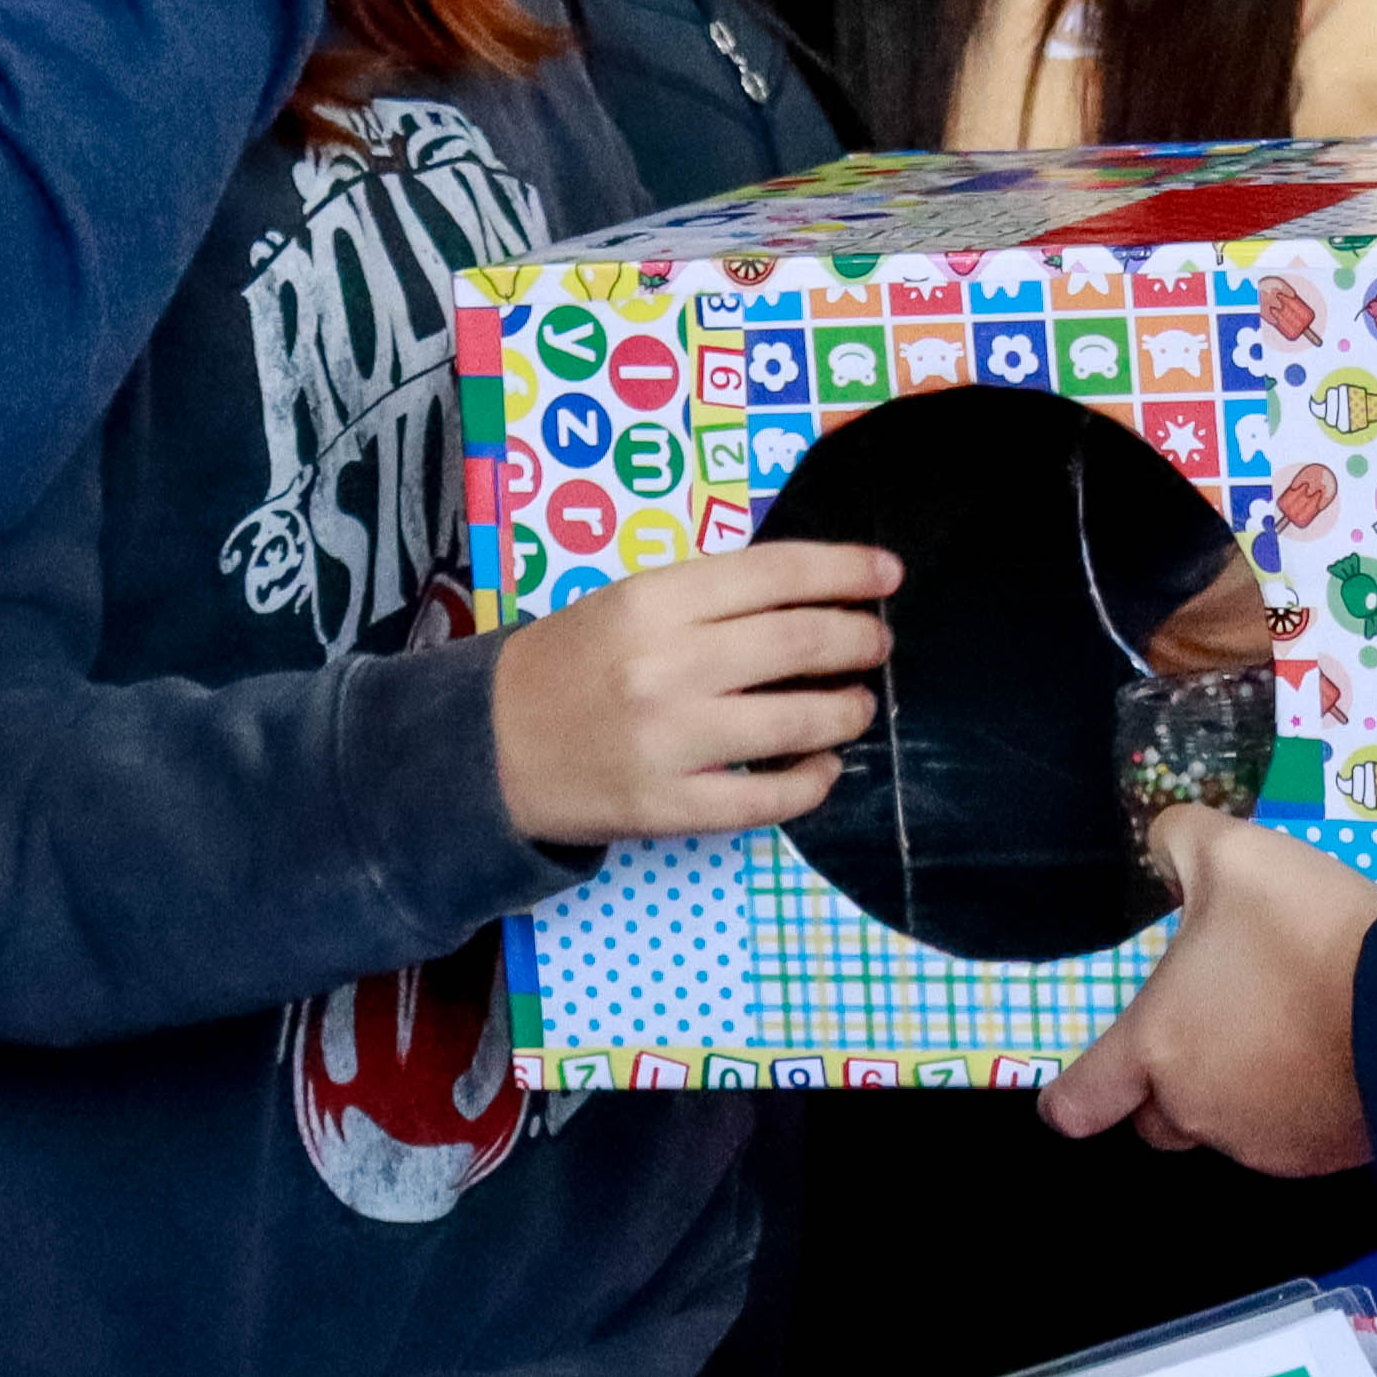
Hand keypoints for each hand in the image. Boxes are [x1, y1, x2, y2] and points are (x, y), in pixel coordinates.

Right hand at [494, 544, 902, 843]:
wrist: (488, 747)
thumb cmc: (570, 665)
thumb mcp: (627, 603)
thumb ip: (711, 598)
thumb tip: (815, 595)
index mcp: (653, 600)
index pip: (775, 572)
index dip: (845, 569)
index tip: (887, 574)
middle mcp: (664, 665)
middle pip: (798, 641)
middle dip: (857, 639)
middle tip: (877, 643)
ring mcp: (668, 741)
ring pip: (796, 722)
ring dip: (847, 711)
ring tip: (857, 706)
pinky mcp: (667, 807)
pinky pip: (766, 800)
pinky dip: (812, 782)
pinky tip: (824, 767)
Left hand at [1043, 810, 1376, 1172]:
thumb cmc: (1308, 935)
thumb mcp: (1237, 854)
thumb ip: (1182, 843)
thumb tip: (1161, 845)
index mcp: (1157, 1045)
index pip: (1079, 1104)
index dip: (1073, 1097)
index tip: (1085, 1086)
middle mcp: (1196, 1107)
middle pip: (1154, 1118)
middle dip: (1167, 1086)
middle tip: (1213, 1027)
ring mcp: (1260, 1141)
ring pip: (1223, 1126)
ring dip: (1237, 1091)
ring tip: (1286, 1028)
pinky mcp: (1319, 1156)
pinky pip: (1287, 1135)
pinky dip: (1294, 1106)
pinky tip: (1328, 1054)